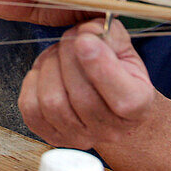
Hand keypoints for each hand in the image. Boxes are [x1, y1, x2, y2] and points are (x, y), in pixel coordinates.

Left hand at [18, 18, 156, 150]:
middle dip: (69, 57)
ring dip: (50, 67)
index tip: (84, 41)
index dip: (101, 68)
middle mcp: (111, 129)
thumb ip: (108, 34)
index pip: (124, 99)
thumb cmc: (114, 67)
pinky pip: (30, 108)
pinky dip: (33, 82)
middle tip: (71, 39)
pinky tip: (46, 72)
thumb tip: (87, 34)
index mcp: (139, 106)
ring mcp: (80, 137)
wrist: (103, 95)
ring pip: (53, 102)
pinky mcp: (52, 135)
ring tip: (59, 55)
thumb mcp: (121, 45)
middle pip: (82, 97)